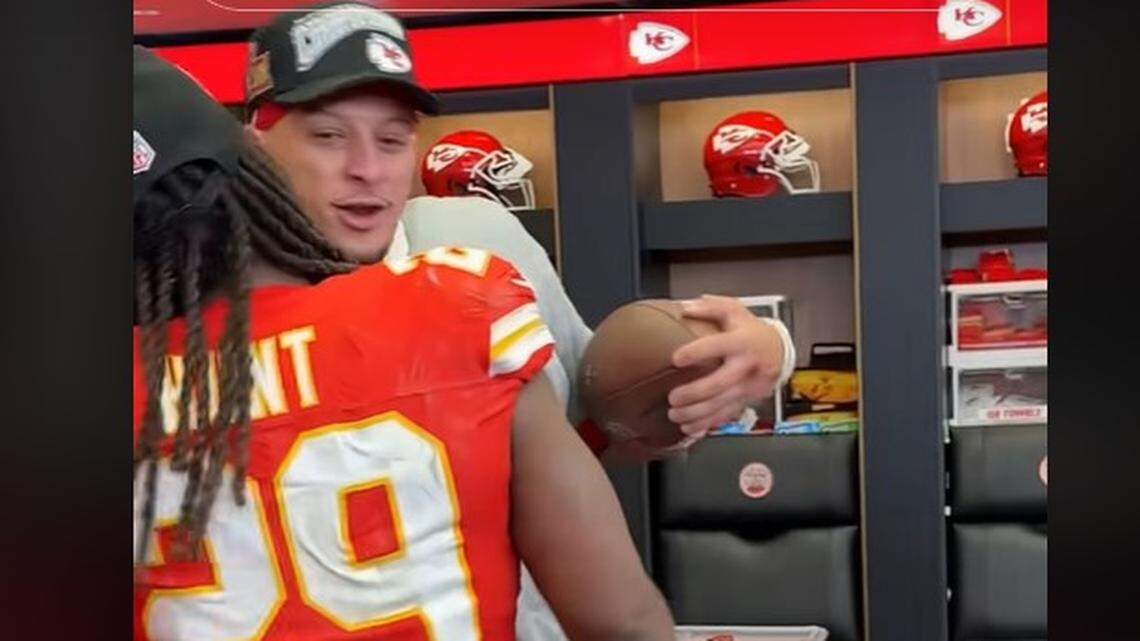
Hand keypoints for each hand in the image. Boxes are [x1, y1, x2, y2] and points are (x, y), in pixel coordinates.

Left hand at [666, 295, 784, 438]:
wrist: (779, 350)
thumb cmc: (751, 330)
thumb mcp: (735, 310)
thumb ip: (710, 307)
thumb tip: (685, 308)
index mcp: (742, 341)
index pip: (719, 346)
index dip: (697, 352)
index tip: (676, 358)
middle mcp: (746, 366)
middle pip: (720, 384)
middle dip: (695, 393)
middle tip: (673, 397)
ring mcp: (748, 387)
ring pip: (722, 405)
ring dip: (696, 414)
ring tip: (675, 414)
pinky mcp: (747, 400)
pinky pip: (726, 416)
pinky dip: (707, 424)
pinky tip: (690, 427)